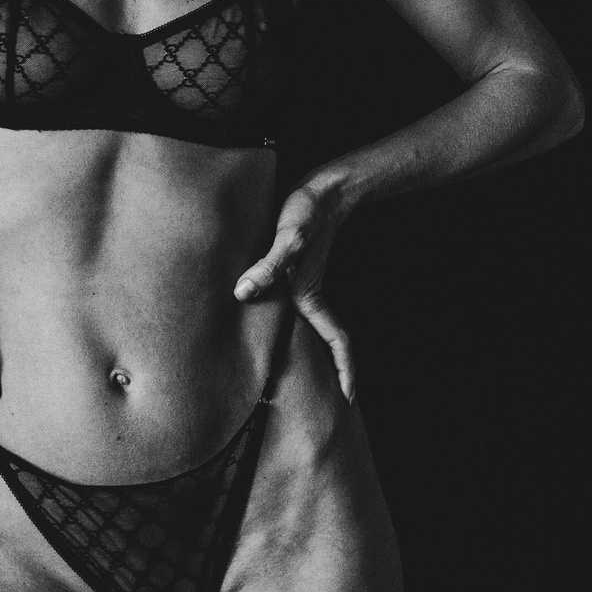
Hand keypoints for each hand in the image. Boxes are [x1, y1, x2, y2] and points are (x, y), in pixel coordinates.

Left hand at [233, 179, 356, 402]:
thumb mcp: (289, 237)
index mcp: (312, 299)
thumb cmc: (307, 211)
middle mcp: (310, 299)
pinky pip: (296, 314)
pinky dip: (292, 331)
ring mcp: (303, 289)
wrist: (321, 187)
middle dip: (333, 375)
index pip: (338, 344)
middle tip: (332, 404)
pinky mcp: (292, 276)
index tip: (349, 401)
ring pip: (313, 332)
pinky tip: (276, 333)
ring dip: (316, 356)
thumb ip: (267, 265)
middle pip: (327, 347)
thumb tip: (243, 293)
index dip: (346, 373)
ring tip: (307, 381)